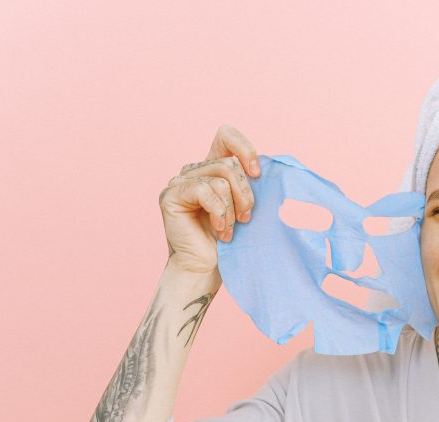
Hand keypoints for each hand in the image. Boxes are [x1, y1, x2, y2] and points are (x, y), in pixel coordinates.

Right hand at [158, 124, 259, 273]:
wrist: (207, 269)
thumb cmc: (229, 242)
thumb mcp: (246, 205)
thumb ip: (250, 181)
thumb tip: (267, 164)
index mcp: (212, 168)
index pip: (226, 136)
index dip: (245, 149)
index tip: (257, 174)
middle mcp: (194, 171)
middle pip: (229, 163)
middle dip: (245, 194)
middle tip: (244, 219)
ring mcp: (179, 182)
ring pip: (220, 179)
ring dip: (232, 209)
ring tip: (228, 230)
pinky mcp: (171, 196)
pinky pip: (205, 191)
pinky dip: (219, 213)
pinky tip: (219, 230)